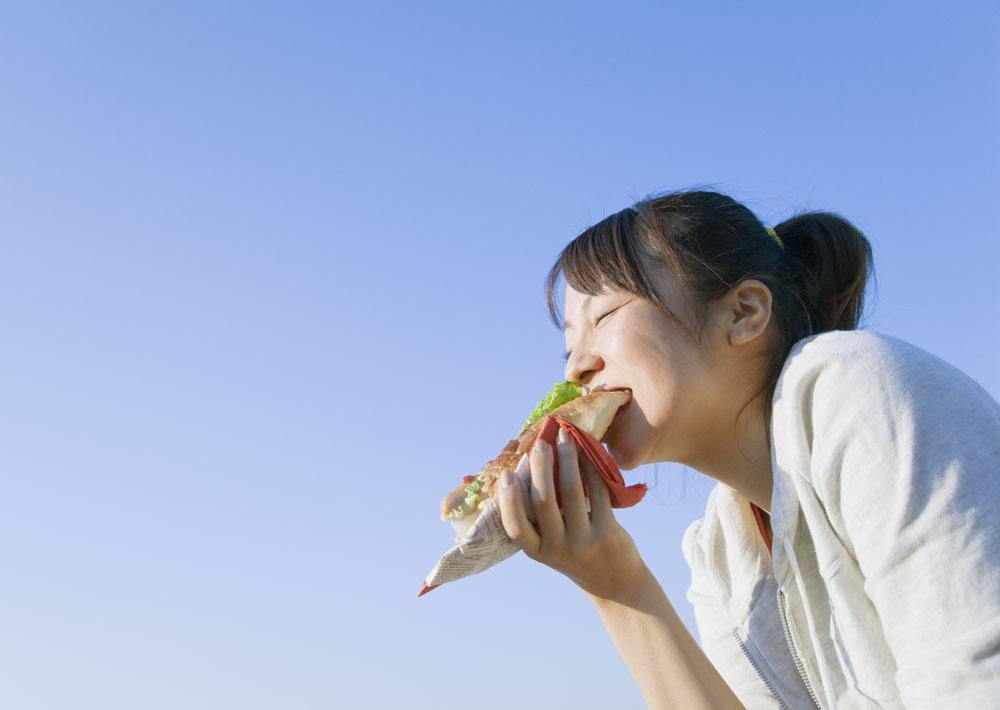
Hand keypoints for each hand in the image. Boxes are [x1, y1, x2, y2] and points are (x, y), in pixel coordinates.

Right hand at [497, 428, 644, 600]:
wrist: (613, 581)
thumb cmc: (574, 551)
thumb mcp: (550, 543)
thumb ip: (538, 515)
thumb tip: (530, 464)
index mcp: (536, 550)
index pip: (515, 526)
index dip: (508, 499)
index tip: (507, 473)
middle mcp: (557, 548)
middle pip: (543, 501)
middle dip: (541, 466)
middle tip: (541, 442)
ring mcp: (583, 541)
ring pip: (572, 491)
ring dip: (567, 459)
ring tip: (565, 438)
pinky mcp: (607, 532)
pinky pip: (598, 492)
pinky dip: (591, 468)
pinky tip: (588, 453)